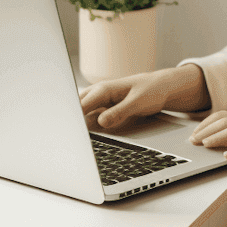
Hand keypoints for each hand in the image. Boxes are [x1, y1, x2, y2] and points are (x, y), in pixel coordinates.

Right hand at [80, 65, 210, 132]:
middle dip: (69, 119)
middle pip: (76, 107)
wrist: (161, 87)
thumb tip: (101, 122)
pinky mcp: (104, 108)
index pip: (81, 104)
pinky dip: (86, 125)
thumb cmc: (151, 90)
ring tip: (70, 139)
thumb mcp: (137, 102)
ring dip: (76, 123)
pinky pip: (90, 117)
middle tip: (64, 137)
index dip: (72, 117)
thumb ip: (119, 112)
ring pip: (82, 112)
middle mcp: (99, 94)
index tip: (67, 129)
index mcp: (104, 89)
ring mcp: (100, 101)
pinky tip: (84, 135)